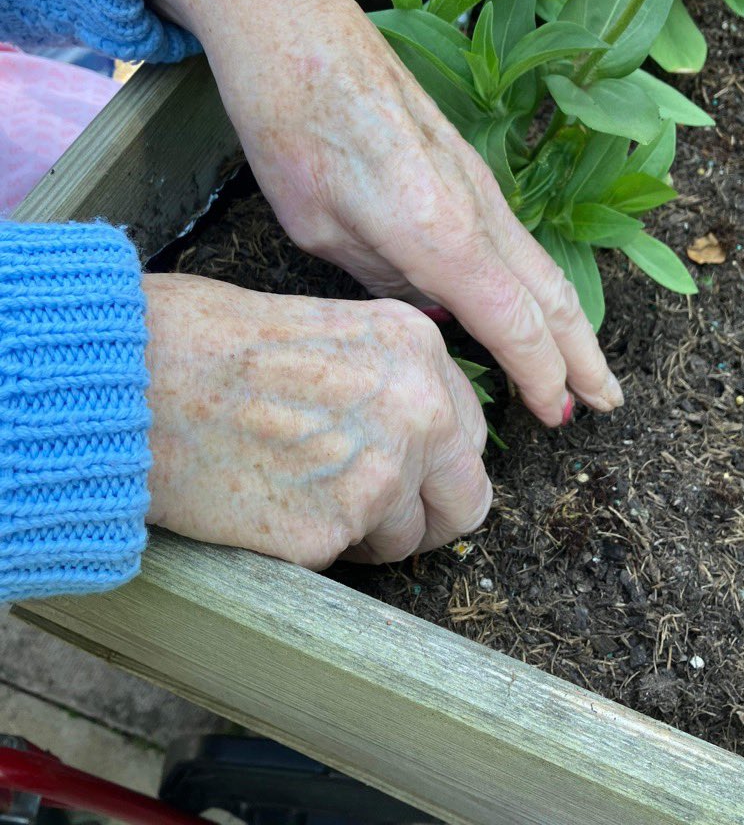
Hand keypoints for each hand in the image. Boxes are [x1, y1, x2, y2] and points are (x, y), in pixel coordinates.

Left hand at [140, 0, 622, 427]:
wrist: (294, 28)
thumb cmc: (291, 127)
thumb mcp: (319, 229)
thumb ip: (385, 277)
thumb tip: (433, 312)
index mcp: (436, 232)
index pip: (513, 323)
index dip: (542, 376)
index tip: (560, 417)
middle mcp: (474, 206)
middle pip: (551, 294)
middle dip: (584, 355)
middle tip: (609, 402)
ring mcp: (475, 179)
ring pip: (539, 263)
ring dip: (570, 319)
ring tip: (586, 363)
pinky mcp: (463, 162)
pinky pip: (514, 237)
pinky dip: (536, 282)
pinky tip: (529, 303)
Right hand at [143, 274, 490, 567]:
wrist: (134, 376)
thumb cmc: (204, 336)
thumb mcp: (325, 325)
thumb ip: (382, 375)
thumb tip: (404, 421)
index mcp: (418, 348)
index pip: (468, 434)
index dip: (436, 461)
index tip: (411, 472)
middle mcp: (417, 411)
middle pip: (464, 500)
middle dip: (425, 513)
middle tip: (378, 514)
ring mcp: (378, 476)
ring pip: (404, 541)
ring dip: (364, 534)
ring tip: (300, 497)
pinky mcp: (328, 533)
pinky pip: (340, 560)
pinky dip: (308, 546)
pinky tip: (265, 506)